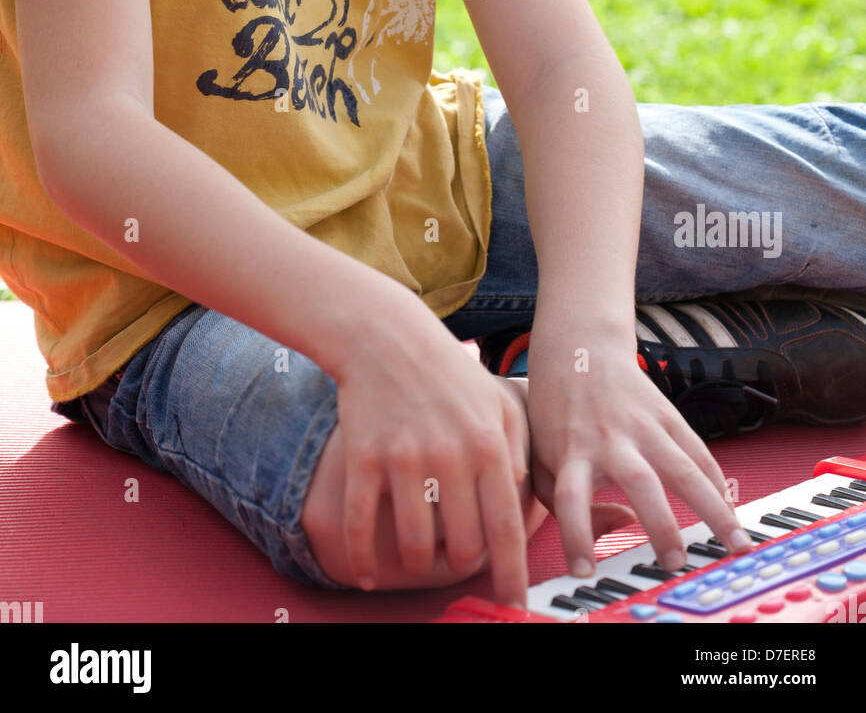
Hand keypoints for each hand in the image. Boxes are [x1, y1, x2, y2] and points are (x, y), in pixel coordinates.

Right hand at [332, 299, 532, 608]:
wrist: (386, 337)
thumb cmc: (449, 373)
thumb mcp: (497, 402)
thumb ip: (516, 452)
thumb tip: (520, 503)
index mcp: (488, 445)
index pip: (506, 528)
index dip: (511, 574)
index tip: (515, 606)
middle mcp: (449, 456)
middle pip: (461, 544)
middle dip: (462, 565)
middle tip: (458, 562)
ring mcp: (403, 458)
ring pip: (413, 543)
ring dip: (417, 564)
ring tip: (419, 560)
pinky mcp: (364, 457)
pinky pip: (362, 525)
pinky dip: (362, 558)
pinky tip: (367, 573)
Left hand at [525, 324, 753, 576]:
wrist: (580, 349)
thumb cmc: (557, 413)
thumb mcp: (542, 454)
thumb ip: (561, 500)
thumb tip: (619, 527)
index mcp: (571, 451)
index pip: (569, 498)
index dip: (576, 535)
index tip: (585, 571)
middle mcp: (609, 439)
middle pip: (638, 482)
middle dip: (659, 525)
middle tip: (674, 563)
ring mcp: (643, 426)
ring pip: (683, 468)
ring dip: (713, 508)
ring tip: (735, 545)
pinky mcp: (667, 414)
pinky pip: (698, 452)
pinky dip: (717, 482)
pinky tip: (732, 509)